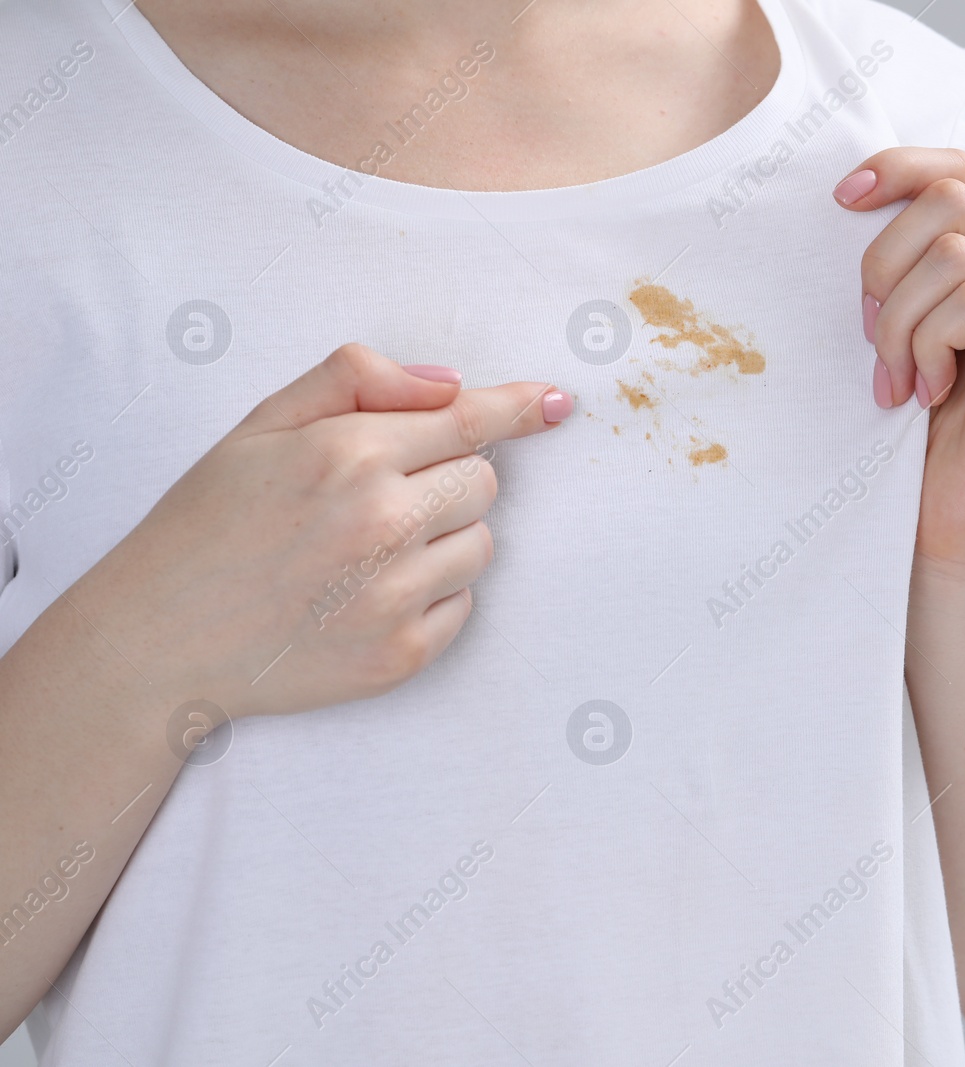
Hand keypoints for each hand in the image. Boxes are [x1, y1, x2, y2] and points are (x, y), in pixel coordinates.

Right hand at [75, 343, 570, 721]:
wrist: (159, 639)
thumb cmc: (209, 522)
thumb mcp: (262, 424)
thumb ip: (355, 379)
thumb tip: (449, 383)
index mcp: (351, 454)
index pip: (470, 421)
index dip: (520, 408)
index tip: (556, 404)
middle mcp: (384, 522)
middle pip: (485, 483)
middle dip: (449, 479)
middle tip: (379, 497)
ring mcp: (397, 594)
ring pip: (482, 544)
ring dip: (444, 538)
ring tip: (366, 550)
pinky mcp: (405, 654)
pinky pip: (465, 604)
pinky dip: (432, 594)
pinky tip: (366, 594)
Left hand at [835, 147, 964, 572]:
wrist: (939, 538)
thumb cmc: (904, 450)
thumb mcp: (886, 344)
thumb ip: (892, 278)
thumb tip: (851, 198)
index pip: (958, 173)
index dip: (899, 167)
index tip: (840, 198)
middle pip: (950, 202)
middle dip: (883, 267)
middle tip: (870, 342)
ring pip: (956, 256)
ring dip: (900, 322)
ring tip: (896, 383)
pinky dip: (932, 346)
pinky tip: (928, 395)